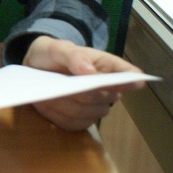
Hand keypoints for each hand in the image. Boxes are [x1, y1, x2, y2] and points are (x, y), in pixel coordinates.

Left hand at [22, 35, 145, 130]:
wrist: (34, 68)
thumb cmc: (51, 54)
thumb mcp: (56, 48)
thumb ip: (73, 56)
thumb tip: (90, 71)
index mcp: (105, 65)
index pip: (126, 72)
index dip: (132, 79)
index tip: (138, 83)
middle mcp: (105, 87)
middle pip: (104, 97)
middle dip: (81, 92)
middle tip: (61, 83)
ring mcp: (94, 106)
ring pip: (89, 113)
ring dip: (66, 104)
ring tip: (52, 92)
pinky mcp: (80, 120)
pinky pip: (75, 124)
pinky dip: (59, 115)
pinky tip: (50, 104)